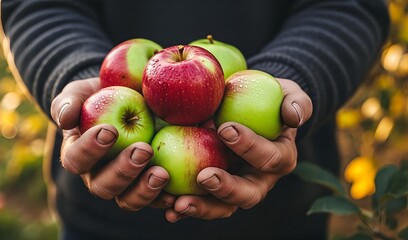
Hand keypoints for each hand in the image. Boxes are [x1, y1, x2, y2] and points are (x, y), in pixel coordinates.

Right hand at [50, 78, 174, 210]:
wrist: (126, 101)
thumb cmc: (99, 96)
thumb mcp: (82, 92)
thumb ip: (69, 101)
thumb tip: (65, 118)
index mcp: (78, 155)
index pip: (76, 159)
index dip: (90, 150)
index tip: (109, 131)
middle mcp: (97, 176)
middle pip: (104, 186)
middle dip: (123, 171)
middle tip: (144, 151)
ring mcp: (123, 185)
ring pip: (128, 199)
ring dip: (144, 190)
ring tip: (162, 173)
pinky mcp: (146, 187)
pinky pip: (155, 200)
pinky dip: (166, 199)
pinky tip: (178, 194)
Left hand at [165, 78, 312, 221]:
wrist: (246, 108)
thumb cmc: (268, 99)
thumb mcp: (287, 93)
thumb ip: (296, 101)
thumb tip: (294, 117)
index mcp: (278, 158)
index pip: (269, 157)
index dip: (250, 146)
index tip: (226, 129)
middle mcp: (258, 179)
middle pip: (247, 194)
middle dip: (226, 189)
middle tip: (204, 177)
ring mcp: (234, 187)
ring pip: (221, 206)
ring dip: (201, 207)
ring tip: (178, 203)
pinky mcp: (212, 188)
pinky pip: (199, 202)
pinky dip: (182, 207)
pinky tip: (165, 206)